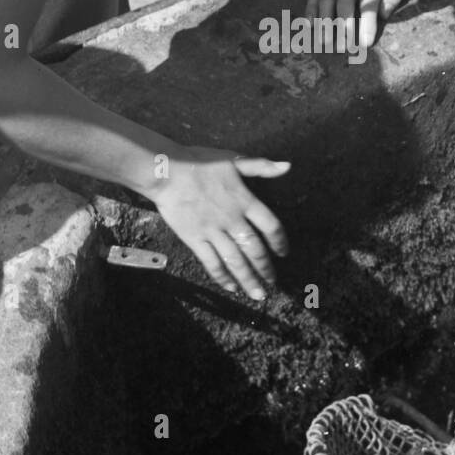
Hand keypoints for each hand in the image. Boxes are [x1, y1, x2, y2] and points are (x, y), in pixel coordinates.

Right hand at [150, 147, 289, 300]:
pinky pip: (211, 262)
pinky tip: (231, 287)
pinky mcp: (195, 239)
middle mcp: (231, 219)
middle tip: (273, 282)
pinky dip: (222, 277)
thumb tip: (288, 166)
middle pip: (254, 249)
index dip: (280, 241)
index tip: (283, 252)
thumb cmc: (199, 162)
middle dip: (265, 268)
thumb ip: (261, 166)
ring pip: (235, 261)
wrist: (166, 171)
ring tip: (258, 294)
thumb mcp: (233, 159)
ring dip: (248, 279)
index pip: (270, 225)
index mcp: (244, 200)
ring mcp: (213, 231)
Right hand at [305, 0, 403, 50]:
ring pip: (327, 1)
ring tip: (324, 42)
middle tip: (343, 48)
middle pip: (345, 6)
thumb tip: (385, 15)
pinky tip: (309, 24)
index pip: (369, 5)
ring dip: (325, 22)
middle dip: (343, 28)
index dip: (367, 24)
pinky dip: (311, 9)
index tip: (366, 43)